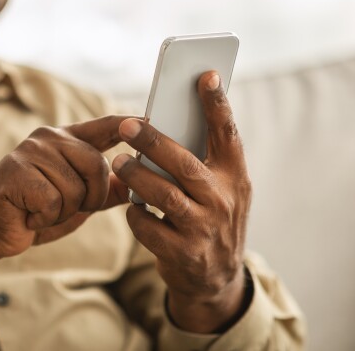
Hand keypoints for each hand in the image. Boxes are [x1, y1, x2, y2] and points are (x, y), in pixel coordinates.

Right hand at [0, 115, 130, 261]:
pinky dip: (45, 218)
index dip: (128, 125)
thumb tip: (138, 183)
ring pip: (74, 188)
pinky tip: (29, 215)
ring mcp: (30, 151)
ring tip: (41, 211)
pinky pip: (52, 200)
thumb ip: (105, 190)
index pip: (104, 126)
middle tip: (65, 209)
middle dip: (90, 198)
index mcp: (66, 140)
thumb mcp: (78, 202)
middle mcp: (48, 138)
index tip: (151, 121)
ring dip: (62, 212)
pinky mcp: (15, 170)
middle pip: (97, 165)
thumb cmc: (35, 212)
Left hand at [111, 71, 251, 332]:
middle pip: (184, 164)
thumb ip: (201, 161)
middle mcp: (223, 201)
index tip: (205, 74)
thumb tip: (162, 122)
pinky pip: (148, 226)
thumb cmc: (210, 218)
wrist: (216, 280)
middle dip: (153, 142)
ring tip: (119, 162)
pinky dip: (134, 213)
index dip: (216, 104)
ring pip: (163, 195)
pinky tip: (131, 205)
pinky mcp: (182, 253)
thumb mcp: (220, 190)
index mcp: (234, 177)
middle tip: (126, 125)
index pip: (228, 134)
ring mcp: (204, 229)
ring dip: (136, 176)